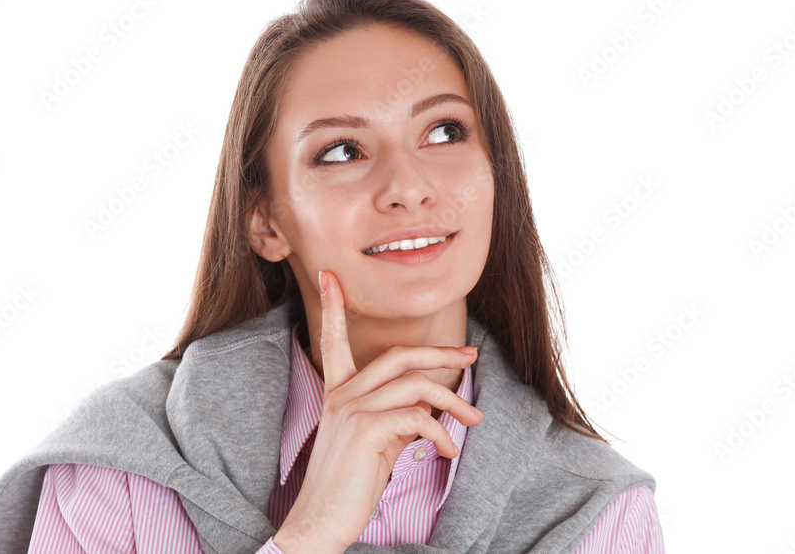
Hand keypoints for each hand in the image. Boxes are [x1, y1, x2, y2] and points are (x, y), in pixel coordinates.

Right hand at [272, 270, 484, 552]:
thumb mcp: (372, 441)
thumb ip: (394, 416)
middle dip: (440, 353)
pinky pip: (417, 417)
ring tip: (473, 418)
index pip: (333, 340)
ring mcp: (351, 410)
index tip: (329, 275)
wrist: (321, 521)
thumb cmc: (348, 485)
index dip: (334, 306)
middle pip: (398, 355)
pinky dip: (441, 433)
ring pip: (415, 385)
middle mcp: (342, 394)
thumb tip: (431, 407)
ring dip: (453, 401)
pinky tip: (446, 451)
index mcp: (338, 392)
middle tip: (470, 356)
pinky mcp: (365, 430)